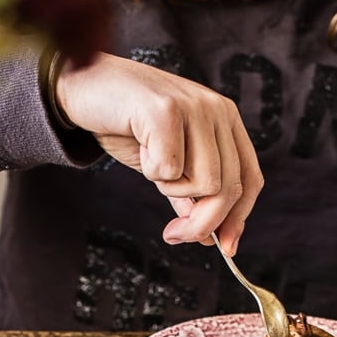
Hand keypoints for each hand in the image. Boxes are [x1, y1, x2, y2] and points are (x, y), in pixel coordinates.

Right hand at [54, 52, 262, 254]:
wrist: (86, 88)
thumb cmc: (127, 125)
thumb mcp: (166, 164)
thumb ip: (189, 193)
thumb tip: (209, 236)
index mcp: (225, 121)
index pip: (249, 179)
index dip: (238, 219)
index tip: (223, 248)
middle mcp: (217, 111)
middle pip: (228, 190)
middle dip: (200, 224)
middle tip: (172, 233)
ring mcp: (194, 108)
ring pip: (204, 184)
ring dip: (171, 189)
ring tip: (152, 164)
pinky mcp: (166, 111)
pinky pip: (170, 170)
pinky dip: (151, 172)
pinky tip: (141, 148)